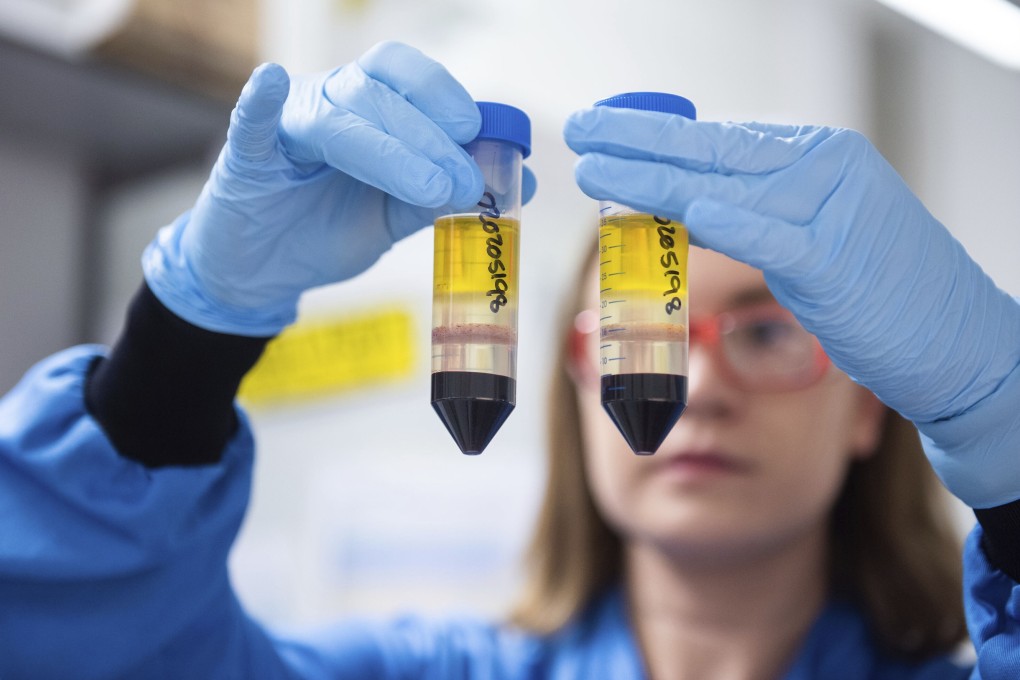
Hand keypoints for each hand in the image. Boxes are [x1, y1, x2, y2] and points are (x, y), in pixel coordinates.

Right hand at [143, 41, 485, 336]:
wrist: (266, 271)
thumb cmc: (327, 228)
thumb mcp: (394, 215)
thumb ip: (443, 195)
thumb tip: (517, 182)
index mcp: (366, 108)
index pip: (406, 77)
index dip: (444, 97)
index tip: (478, 135)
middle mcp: (328, 102)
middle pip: (379, 94)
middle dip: (430, 138)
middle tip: (466, 183)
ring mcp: (287, 126)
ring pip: (337, 116)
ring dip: (389, 149)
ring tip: (430, 188)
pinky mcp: (246, 157)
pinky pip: (251, 123)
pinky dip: (260, 103)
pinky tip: (271, 83)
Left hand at [565, 108, 1019, 506]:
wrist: (958, 343)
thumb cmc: (882, 293)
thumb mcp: (818, 237)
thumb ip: (763, 213)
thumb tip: (693, 204)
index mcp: (820, 157)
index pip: (724, 137)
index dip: (660, 134)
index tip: (609, 129)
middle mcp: (826, 169)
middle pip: (714, 148)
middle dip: (639, 139)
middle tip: (582, 127)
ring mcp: (833, 210)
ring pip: (725, 185)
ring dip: (653, 176)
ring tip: (596, 167)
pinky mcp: (835, 261)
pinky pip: (768, 235)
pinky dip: (723, 221)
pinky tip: (678, 209)